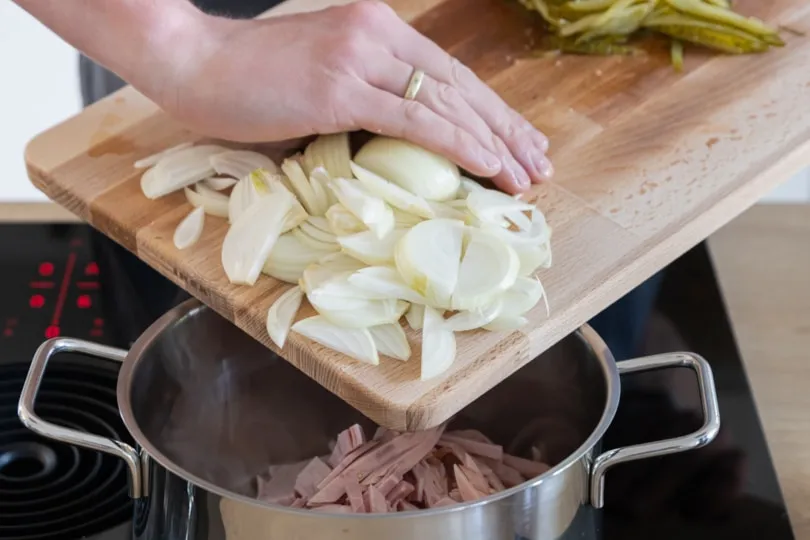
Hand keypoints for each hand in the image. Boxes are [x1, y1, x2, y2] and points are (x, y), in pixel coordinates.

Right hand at [156, 1, 552, 193]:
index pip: (450, 72)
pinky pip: (415, 120)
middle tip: (538, 162)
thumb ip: (366, 88)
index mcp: (378, 26)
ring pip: (446, 104)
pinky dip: (457, 144)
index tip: (519, 140)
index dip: (490, 110)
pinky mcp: (342, 90)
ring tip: (524, 175)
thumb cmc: (250, 77)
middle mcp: (378, 34)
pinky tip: (487, 165)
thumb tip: (401, 127)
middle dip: (505, 129)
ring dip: (492, 144)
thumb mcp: (322, 71)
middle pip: (460, 86)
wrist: (195, 62)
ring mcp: (361, 59)